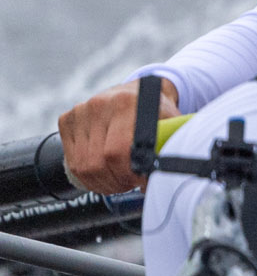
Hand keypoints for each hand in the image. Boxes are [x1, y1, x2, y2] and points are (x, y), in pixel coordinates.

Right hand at [58, 79, 177, 196]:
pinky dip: (86, 176)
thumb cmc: (156, 112)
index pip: (117, 152)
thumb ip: (167, 148)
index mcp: (126, 103)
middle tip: (130, 183)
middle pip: (96, 163)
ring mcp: (81, 112)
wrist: (139, 92)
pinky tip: (104, 173)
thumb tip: (160, 178)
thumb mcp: (169, 125)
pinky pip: (70, 161)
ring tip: (120, 180)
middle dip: (115, 182)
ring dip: (101, 182)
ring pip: (81, 166)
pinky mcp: (68, 120)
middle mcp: (99, 105)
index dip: (128, 174)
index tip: (141, 181)